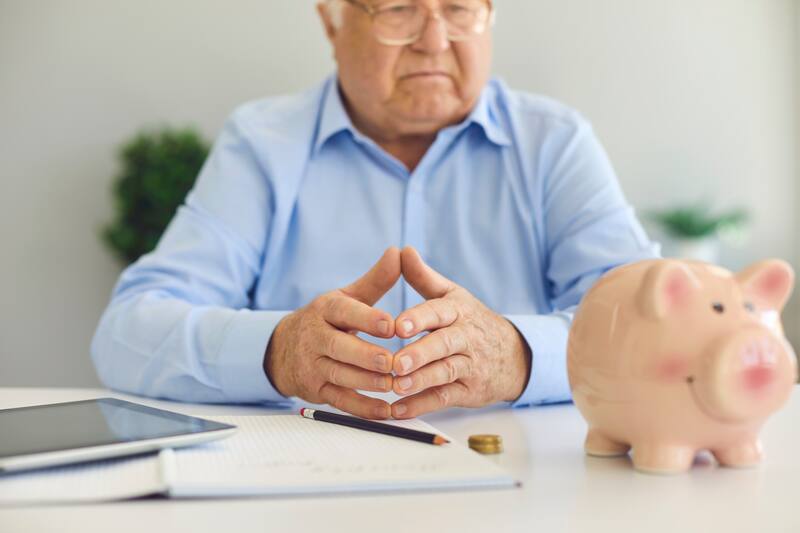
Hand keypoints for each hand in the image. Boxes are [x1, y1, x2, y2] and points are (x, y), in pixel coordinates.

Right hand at [265, 247, 400, 418]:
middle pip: (340, 348)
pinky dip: (363, 409)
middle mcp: (315, 337)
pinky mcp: (315, 390)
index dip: (368, 319)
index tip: (393, 325)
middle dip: (367, 356)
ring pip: (341, 376)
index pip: (345, 312)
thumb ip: (376, 280)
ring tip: (396, 385)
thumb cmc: (327, 320)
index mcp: (325, 310)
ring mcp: (313, 365)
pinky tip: (386, 411)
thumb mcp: (346, 297)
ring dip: (369, 383)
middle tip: (394, 362)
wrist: (281, 350)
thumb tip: (399, 252)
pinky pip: (340, 402)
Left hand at [390, 247, 531, 418]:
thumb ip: (423, 277)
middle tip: (396, 362)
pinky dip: (421, 406)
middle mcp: (466, 337)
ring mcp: (470, 365)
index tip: (398, 325)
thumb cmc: (471, 321)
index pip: (439, 312)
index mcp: (458, 311)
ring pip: (445, 373)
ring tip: (396, 387)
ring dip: (420, 381)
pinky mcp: (469, 391)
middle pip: (444, 345)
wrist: (515, 355)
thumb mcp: (452, 296)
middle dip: (420, 353)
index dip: (419, 318)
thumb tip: (402, 250)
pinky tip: (398, 410)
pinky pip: (445, 398)